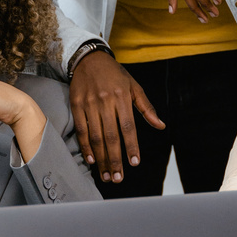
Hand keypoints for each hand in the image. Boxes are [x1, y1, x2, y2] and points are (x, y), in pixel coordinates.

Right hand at [69, 49, 164, 181]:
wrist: (89, 59)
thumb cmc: (115, 74)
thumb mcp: (134, 86)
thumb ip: (147, 108)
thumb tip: (161, 126)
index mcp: (122, 97)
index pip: (128, 127)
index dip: (131, 146)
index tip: (134, 162)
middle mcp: (105, 101)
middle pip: (111, 136)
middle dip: (115, 159)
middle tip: (118, 178)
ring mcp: (89, 104)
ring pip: (95, 136)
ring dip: (101, 158)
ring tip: (106, 174)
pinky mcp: (76, 105)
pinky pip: (81, 129)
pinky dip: (85, 146)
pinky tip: (91, 159)